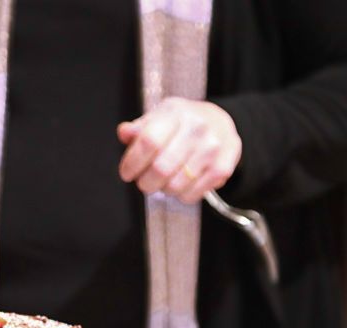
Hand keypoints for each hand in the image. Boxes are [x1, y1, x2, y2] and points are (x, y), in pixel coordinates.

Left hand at [117, 98, 241, 203]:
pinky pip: (190, 195)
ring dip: (163, 189)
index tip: (127, 172)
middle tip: (144, 181)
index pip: (149, 141)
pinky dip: (180, 195)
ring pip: (174, 186)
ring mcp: (211, 150)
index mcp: (176, 113)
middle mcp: (197, 129)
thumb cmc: (184, 123)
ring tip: (166, 179)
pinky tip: (182, 182)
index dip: (132, 162)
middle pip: (160, 169)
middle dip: (145, 182)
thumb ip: (140, 127)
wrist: (221, 123)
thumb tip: (125, 133)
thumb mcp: (161, 116)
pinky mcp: (221, 169)